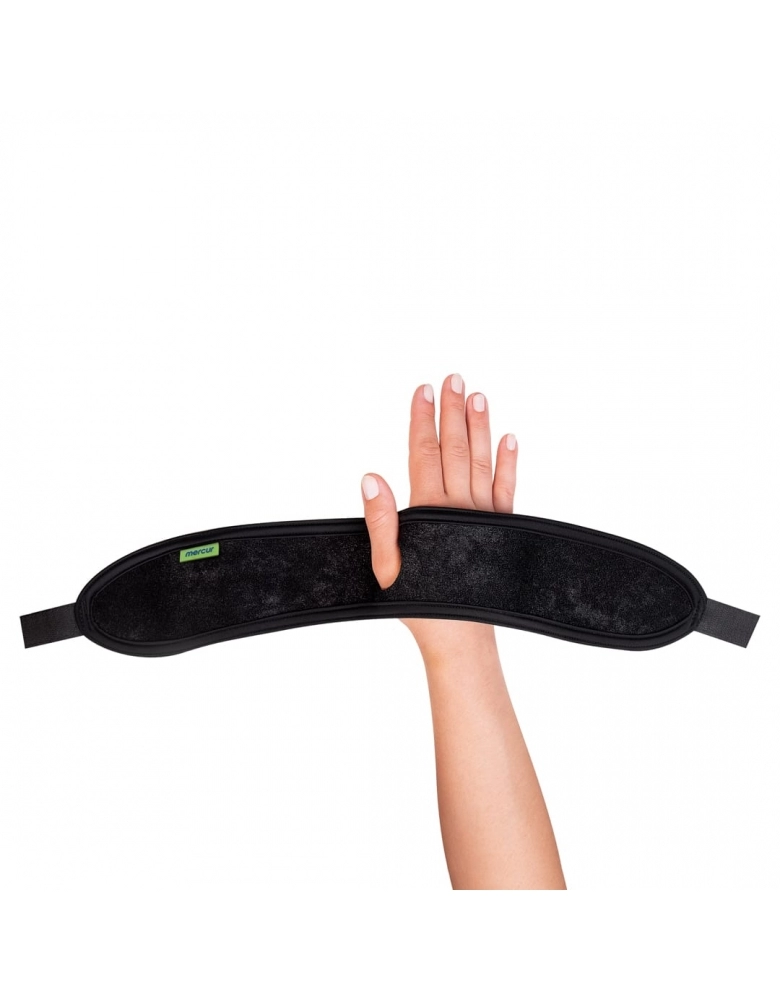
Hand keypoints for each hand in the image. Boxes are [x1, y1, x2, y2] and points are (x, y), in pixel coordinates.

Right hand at [360, 373, 517, 652]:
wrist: (462, 639)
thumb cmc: (422, 605)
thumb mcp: (388, 568)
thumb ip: (381, 522)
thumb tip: (371, 478)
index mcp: (429, 511)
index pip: (423, 453)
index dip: (421, 419)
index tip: (422, 390)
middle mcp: (461, 507)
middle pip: (454, 448)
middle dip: (452, 411)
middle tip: (453, 377)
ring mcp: (485, 516)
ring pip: (481, 460)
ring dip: (480, 427)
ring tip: (478, 396)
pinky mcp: (503, 530)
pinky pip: (507, 489)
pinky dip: (509, 463)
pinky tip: (510, 440)